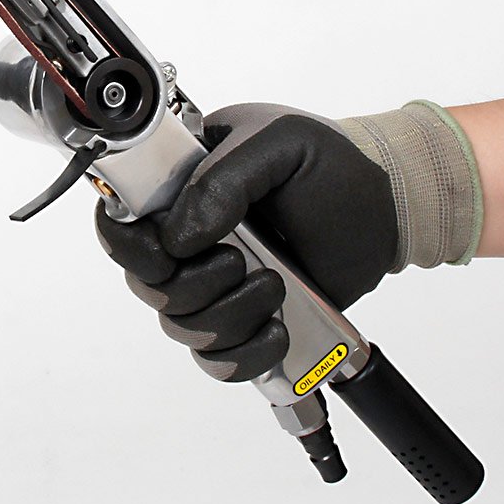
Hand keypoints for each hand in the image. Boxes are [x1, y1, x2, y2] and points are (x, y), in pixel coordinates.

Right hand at [95, 103, 398, 381]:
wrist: (381, 204)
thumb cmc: (329, 162)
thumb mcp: (275, 142)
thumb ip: (221, 180)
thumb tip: (179, 237)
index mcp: (183, 188)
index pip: (122, 225)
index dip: (133, 247)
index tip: (171, 254)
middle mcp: (190, 238)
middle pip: (149, 286)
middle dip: (193, 285)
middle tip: (239, 261)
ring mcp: (216, 282)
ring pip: (182, 327)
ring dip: (227, 315)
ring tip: (275, 283)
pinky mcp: (245, 318)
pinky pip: (218, 360)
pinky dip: (244, 354)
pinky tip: (277, 326)